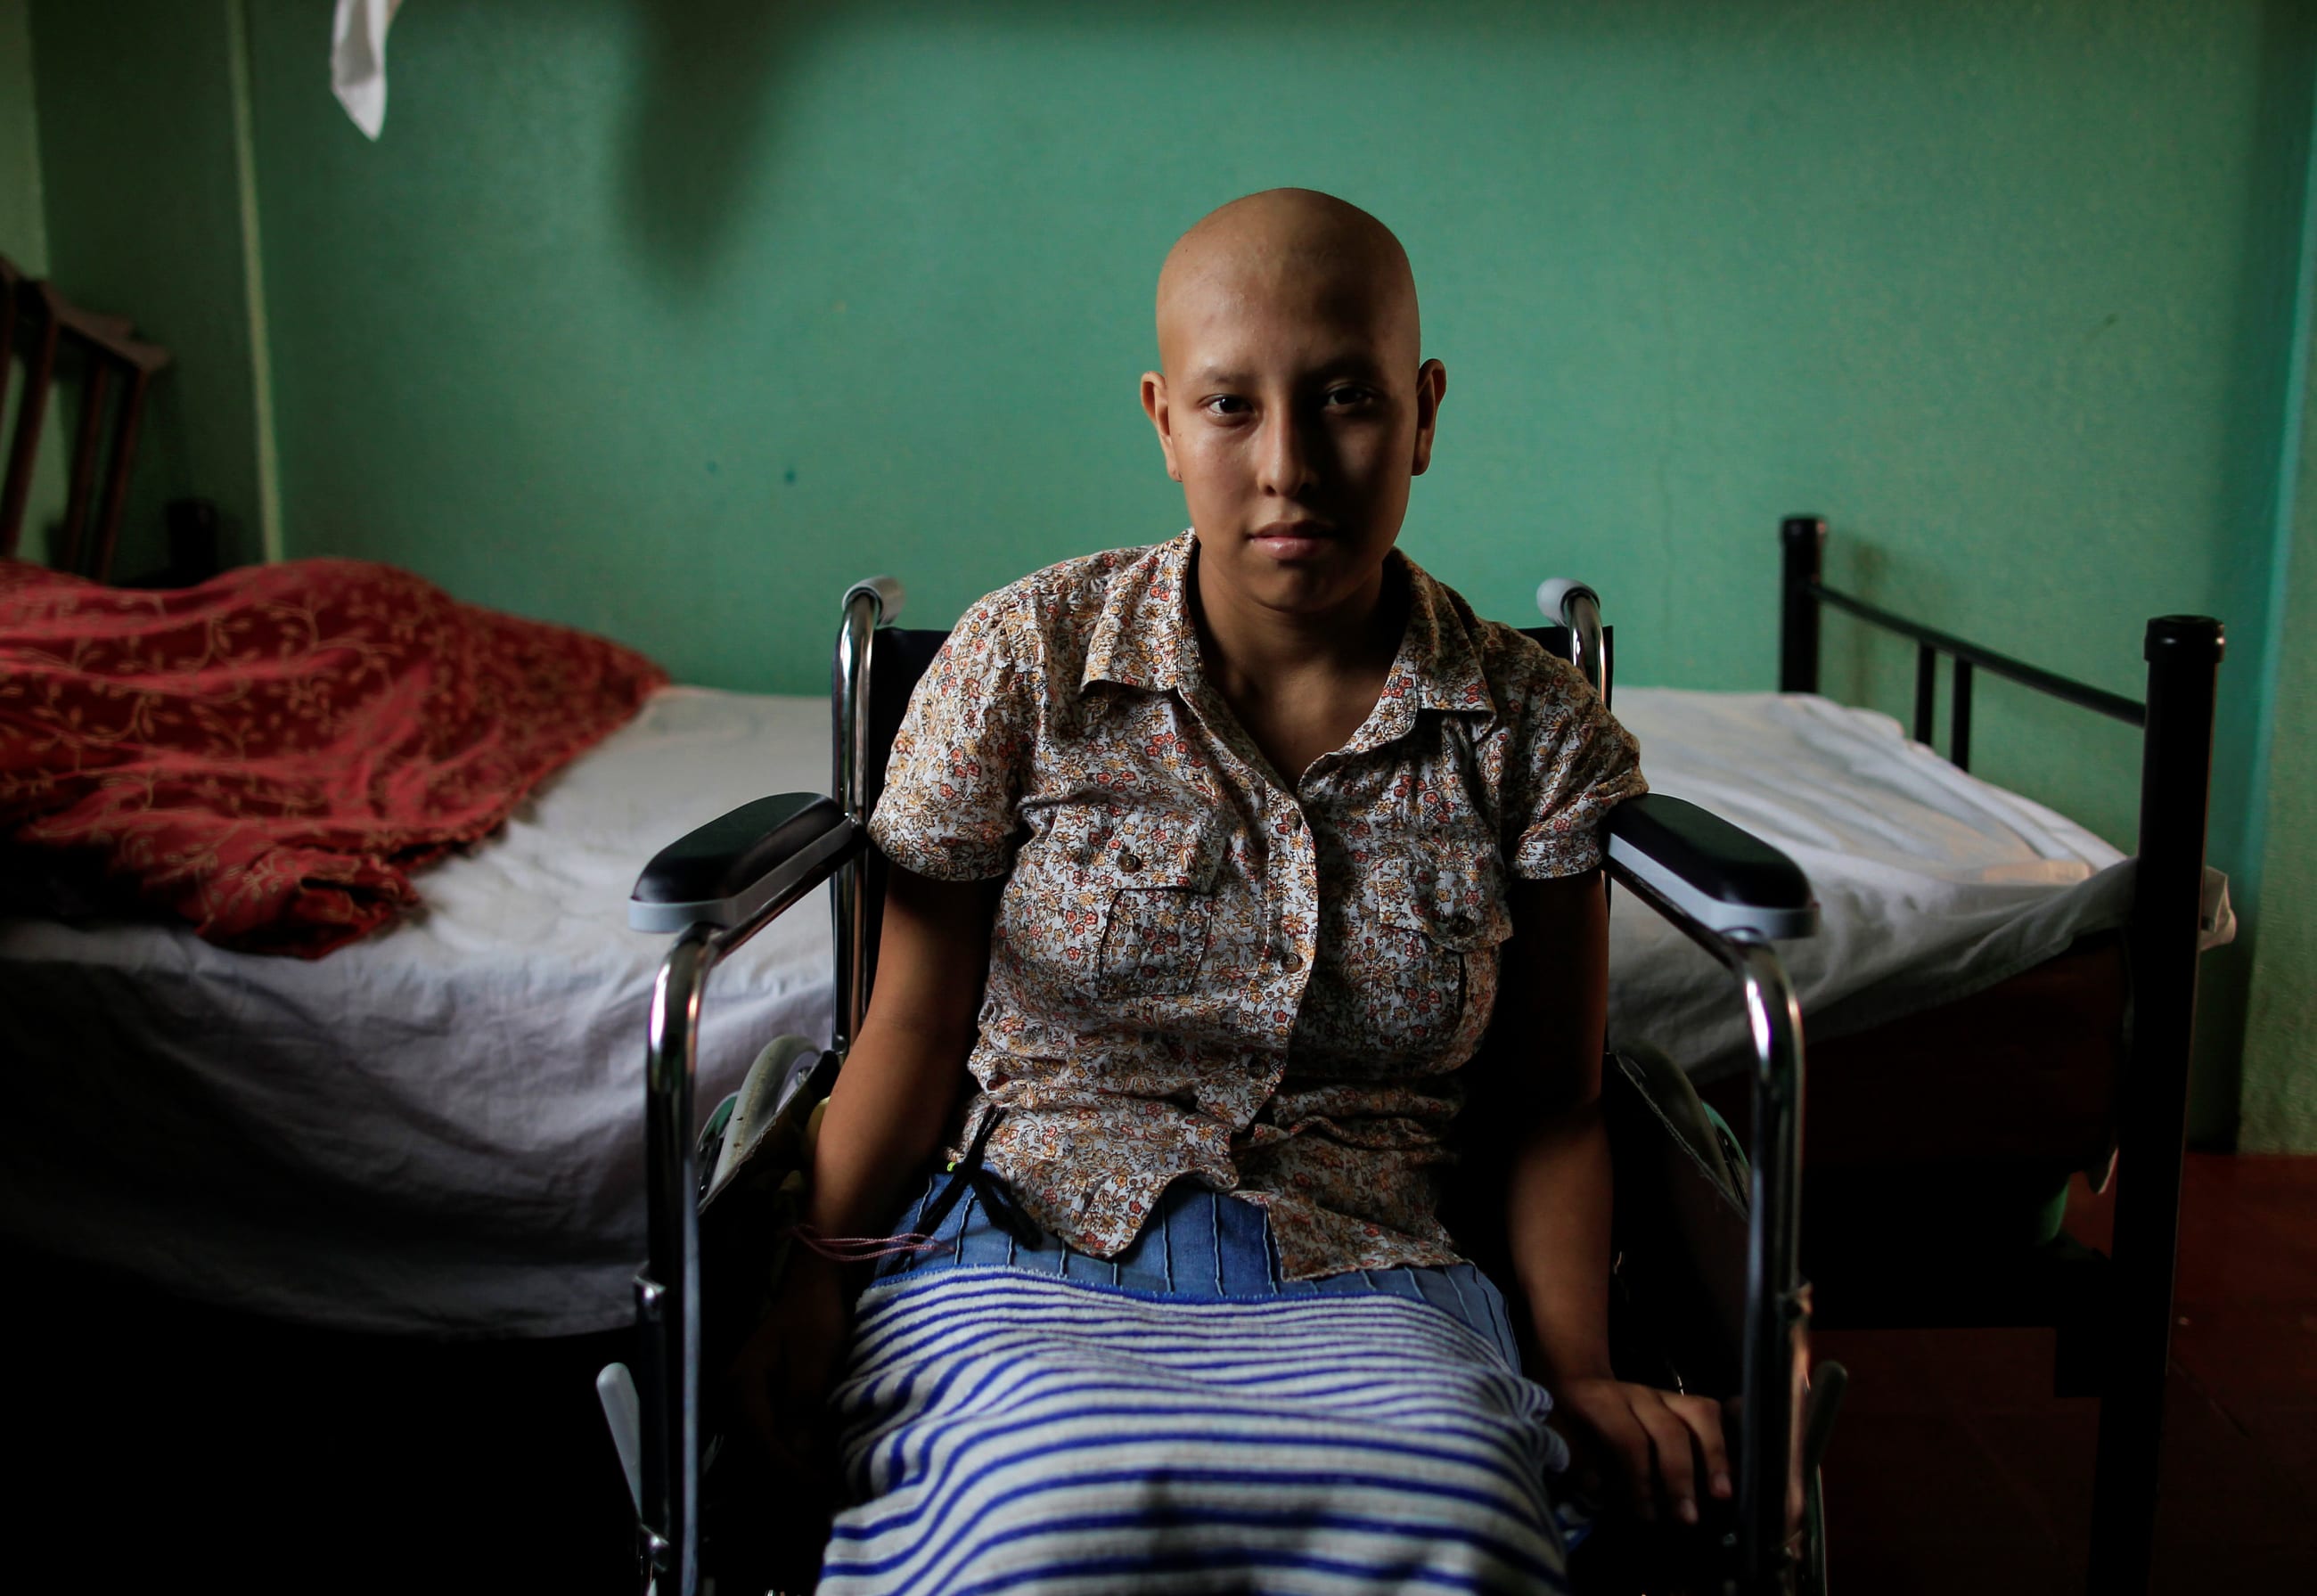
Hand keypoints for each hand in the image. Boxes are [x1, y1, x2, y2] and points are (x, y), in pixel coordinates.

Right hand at [727, 1251, 852, 1493]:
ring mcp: (745, 1406)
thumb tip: (800, 1456)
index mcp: (741, 1389)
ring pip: (764, 1456)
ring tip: (827, 1487)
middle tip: (830, 1495)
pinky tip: (819, 1467)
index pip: (762, 1446)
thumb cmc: (816, 1315)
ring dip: (793, 1474)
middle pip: (758, 1458)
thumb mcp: (815, 1356)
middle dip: (792, 1481)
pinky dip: (794, 1459)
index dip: (793, 1473)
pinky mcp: (761, 1407)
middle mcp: (734, 1402)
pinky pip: (772, 1443)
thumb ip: (803, 1406)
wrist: (814, 1288)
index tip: (826, 1488)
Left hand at [1552, 1376, 1732, 1527]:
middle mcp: (1636, 1394)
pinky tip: (1733, 1470)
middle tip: (1687, 1518)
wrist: (1577, 1376)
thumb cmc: (1564, 1415)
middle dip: (1680, 1477)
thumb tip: (1597, 1489)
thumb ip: (1573, 1459)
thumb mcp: (1553, 1432)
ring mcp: (1661, 1394)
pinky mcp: (1678, 1399)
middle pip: (1669, 1431)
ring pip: (1698, 1414)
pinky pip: (1708, 1412)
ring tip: (1723, 1494)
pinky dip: (1723, 1440)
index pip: (1629, 1440)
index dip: (1639, 1479)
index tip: (1647, 1515)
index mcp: (1600, 1402)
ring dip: (1714, 1456)